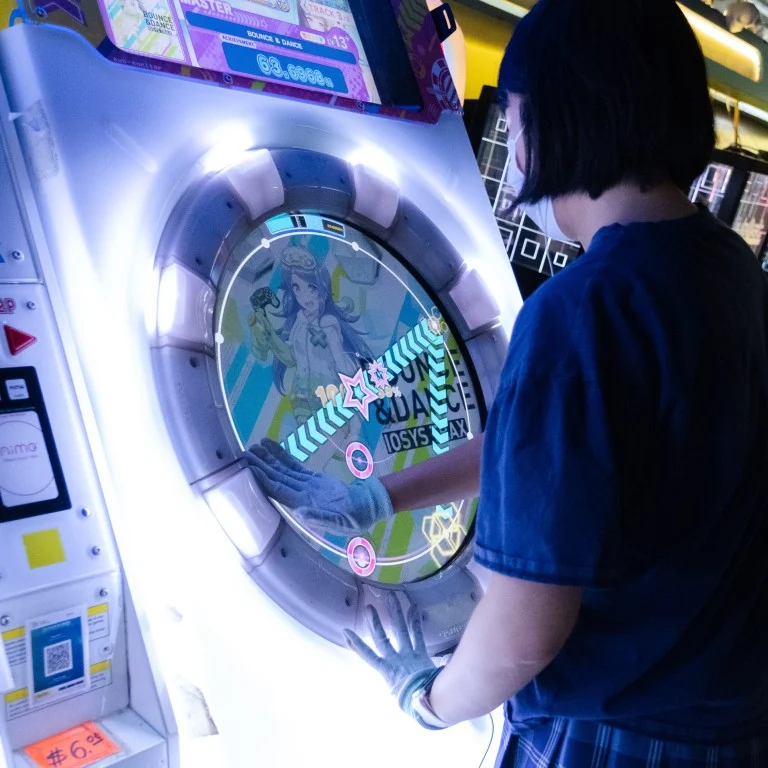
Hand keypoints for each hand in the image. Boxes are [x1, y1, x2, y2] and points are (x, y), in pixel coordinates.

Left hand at [246, 439, 394, 533]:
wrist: (367, 509)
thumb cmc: (354, 518)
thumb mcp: (339, 521)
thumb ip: (319, 517)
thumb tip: (299, 513)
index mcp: (303, 505)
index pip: (277, 490)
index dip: (262, 479)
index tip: (249, 467)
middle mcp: (299, 495)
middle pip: (275, 478)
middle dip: (260, 466)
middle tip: (246, 452)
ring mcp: (305, 486)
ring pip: (283, 470)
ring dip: (268, 459)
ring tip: (254, 446)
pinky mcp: (313, 480)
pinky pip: (294, 466)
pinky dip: (282, 456)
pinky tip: (272, 447)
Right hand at [344, 594, 443, 728]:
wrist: (428, 700)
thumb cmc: (412, 703)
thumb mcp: (399, 697)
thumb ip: (396, 688)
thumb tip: (396, 687)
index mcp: (386, 671)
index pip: (367, 655)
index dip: (356, 643)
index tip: (346, 632)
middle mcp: (395, 659)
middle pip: (382, 637)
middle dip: (374, 622)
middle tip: (368, 607)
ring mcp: (408, 653)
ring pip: (400, 630)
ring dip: (395, 613)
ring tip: (390, 597)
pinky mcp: (422, 652)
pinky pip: (417, 634)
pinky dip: (415, 621)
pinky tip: (413, 607)